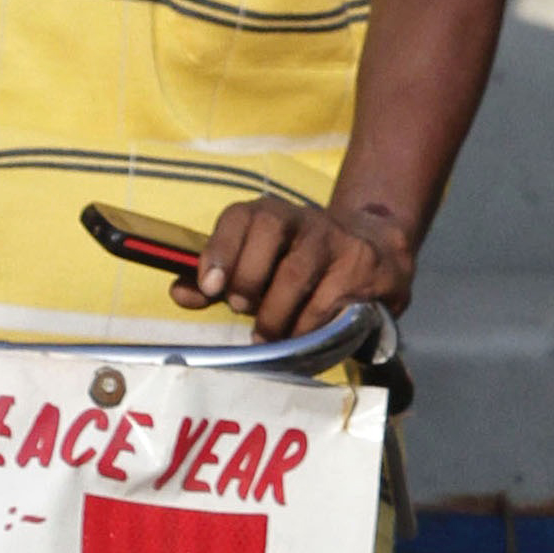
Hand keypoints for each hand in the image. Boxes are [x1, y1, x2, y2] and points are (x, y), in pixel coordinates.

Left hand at [180, 193, 413, 334]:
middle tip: (243, 311)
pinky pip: (329, 300)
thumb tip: (179, 293)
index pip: (240, 216)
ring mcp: (336, 238)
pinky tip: (301, 337)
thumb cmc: (298, 267)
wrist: (373, 254)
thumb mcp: (256, 269)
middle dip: (249, 279)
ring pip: (297, 272)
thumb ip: (215, 282)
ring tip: (267, 336)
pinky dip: (308, 326)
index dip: (220, 249)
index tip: (211, 288)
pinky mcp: (363, 264)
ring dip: (276, 313)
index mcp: (268, 215)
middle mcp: (302, 217)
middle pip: (269, 231)